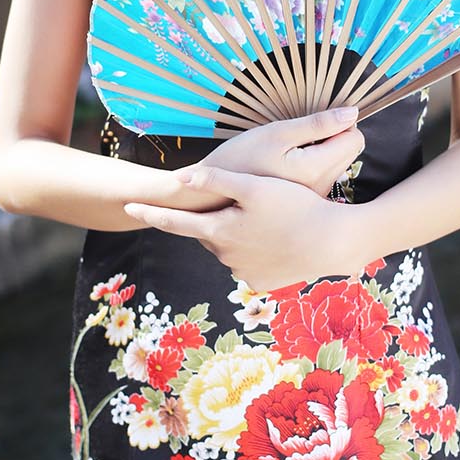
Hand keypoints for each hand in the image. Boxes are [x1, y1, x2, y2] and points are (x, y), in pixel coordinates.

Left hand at [123, 162, 366, 291]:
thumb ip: (216, 180)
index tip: (127, 207)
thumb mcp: (255, 186)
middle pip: (207, 232)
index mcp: (218, 231)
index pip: (174, 222)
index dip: (150, 213)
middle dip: (213, 218)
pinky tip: (275, 238)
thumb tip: (182, 177)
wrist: (332, 243)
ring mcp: (242, 273)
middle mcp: (225, 256)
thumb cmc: (296, 207)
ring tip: (266, 220)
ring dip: (237, 233)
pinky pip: (249, 261)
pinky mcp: (261, 283)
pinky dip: (255, 249)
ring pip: (229, 246)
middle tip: (240, 203)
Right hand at [178, 105, 364, 203]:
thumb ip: (317, 124)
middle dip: (334, 137)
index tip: (316, 123)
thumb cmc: (239, 160)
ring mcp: (315, 198)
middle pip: (350, 152)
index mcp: (315, 169)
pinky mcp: (307, 204)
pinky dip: (314, 167)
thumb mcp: (275, 134)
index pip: (354, 138)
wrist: (212, 198)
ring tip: (292, 153)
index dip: (340, 123)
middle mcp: (321, 187)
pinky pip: (324, 177)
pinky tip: (289, 168)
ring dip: (324, 152)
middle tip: (302, 136)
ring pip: (338, 164)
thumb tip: (352, 113)